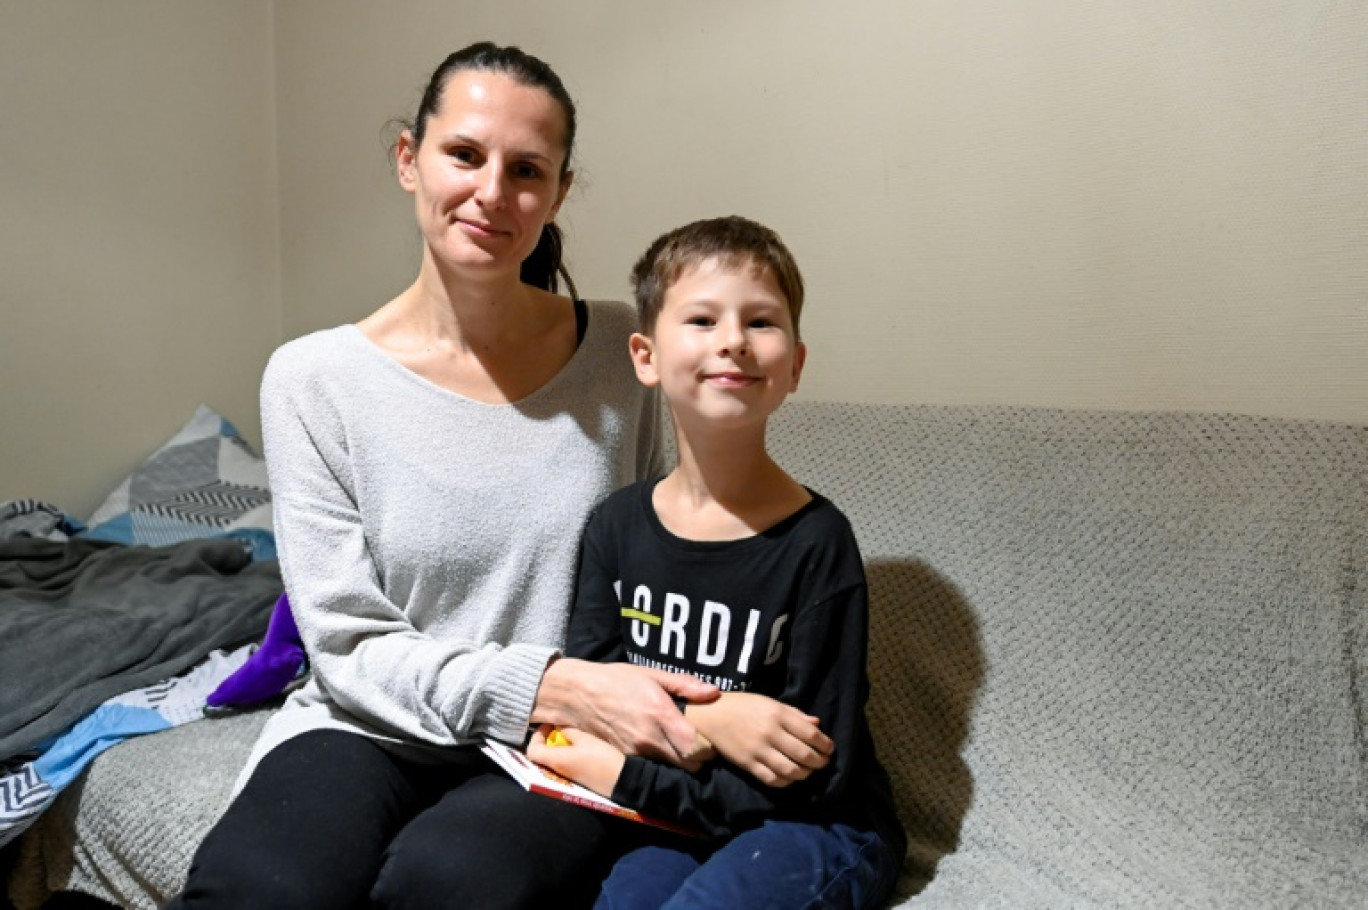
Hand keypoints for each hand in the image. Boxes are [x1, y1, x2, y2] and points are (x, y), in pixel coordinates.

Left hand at [526, 725, 624, 797]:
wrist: (620, 779)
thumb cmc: (601, 757)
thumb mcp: (585, 739)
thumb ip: (568, 731)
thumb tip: (558, 727)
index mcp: (555, 760)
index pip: (532, 751)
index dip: (536, 736)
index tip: (550, 725)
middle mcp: (557, 769)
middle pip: (541, 755)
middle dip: (547, 739)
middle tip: (559, 728)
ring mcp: (566, 775)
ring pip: (552, 759)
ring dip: (557, 746)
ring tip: (570, 735)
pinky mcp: (576, 776)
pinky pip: (562, 763)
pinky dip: (565, 752)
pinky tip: (578, 745)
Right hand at [534, 659, 719, 771]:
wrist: (576, 693)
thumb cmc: (616, 680)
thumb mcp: (651, 674)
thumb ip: (685, 685)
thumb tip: (714, 692)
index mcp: (660, 715)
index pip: (697, 748)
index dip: (709, 748)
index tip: (710, 740)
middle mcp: (649, 739)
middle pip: (687, 765)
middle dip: (697, 759)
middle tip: (699, 745)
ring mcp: (636, 752)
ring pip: (669, 768)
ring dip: (678, 761)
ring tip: (678, 746)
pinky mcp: (625, 759)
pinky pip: (650, 767)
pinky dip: (659, 762)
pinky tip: (658, 748)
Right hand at [687, 692, 831, 786]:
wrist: (711, 715)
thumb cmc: (743, 706)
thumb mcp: (770, 703)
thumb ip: (794, 714)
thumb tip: (817, 724)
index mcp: (778, 714)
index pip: (811, 734)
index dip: (825, 744)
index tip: (829, 748)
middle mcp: (770, 733)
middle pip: (804, 755)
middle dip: (819, 762)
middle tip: (823, 762)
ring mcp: (758, 751)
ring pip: (791, 771)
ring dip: (805, 774)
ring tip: (808, 771)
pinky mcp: (748, 764)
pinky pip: (772, 779)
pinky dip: (786, 782)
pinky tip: (789, 777)